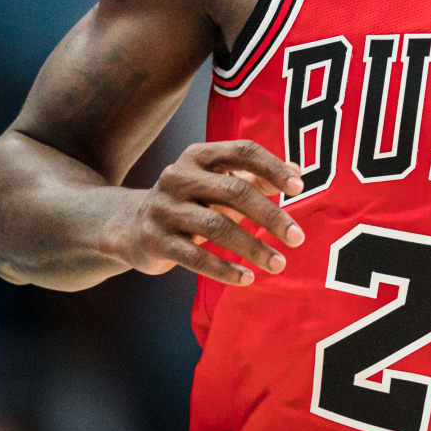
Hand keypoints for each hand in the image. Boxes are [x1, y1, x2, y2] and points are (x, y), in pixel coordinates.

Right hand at [112, 140, 305, 285]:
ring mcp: (165, 209)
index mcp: (199, 155)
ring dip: (253, 247)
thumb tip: (297, 172)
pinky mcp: (156, 241)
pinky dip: (224, 269)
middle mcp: (179, 176)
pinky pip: (196, 257)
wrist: (131, 226)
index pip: (242, 151)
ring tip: (278, 263)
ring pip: (217, 227)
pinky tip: (247, 278)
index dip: (273, 167)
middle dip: (270, 215)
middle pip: (234, 191)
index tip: (300, 188)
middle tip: (297, 237)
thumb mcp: (218, 183)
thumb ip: (254, 177)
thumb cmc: (190, 201)